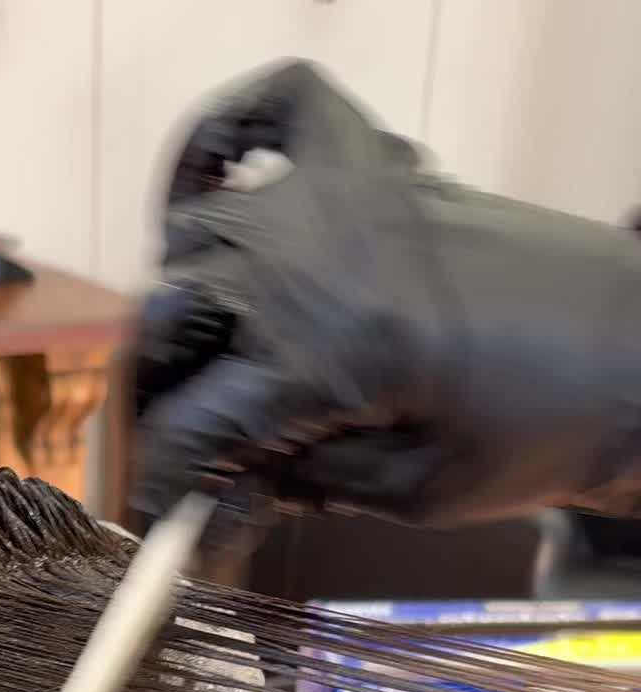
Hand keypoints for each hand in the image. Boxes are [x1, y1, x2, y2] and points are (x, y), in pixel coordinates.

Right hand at [134, 62, 640, 540]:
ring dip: (187, 302)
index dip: (168, 485)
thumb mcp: (409, 496)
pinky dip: (224, 136)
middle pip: (167, 324)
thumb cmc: (541, 438)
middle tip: (196, 443)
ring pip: (198, 236)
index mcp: (324, 360)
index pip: (190, 427)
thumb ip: (303, 483)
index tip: (170, 516)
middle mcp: (313, 264)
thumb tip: (224, 487)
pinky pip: (271, 111)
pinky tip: (217, 185)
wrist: (636, 355)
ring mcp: (341, 200)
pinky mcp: (377, 165)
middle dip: (163, 399)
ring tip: (215, 357)